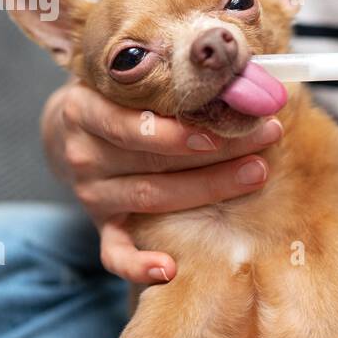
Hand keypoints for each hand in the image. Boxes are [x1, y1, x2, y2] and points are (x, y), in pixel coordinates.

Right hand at [41, 81, 279, 283]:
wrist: (72, 132)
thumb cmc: (119, 97)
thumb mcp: (129, 78)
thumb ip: (169, 76)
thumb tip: (244, 68)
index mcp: (83, 110)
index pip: (129, 122)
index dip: (176, 128)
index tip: (224, 124)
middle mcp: (84, 154)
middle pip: (153, 159)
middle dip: (215, 150)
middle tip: (265, 137)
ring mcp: (92, 194)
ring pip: (152, 197)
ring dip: (208, 188)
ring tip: (256, 173)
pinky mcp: (102, 226)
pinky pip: (115, 254)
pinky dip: (138, 266)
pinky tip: (169, 270)